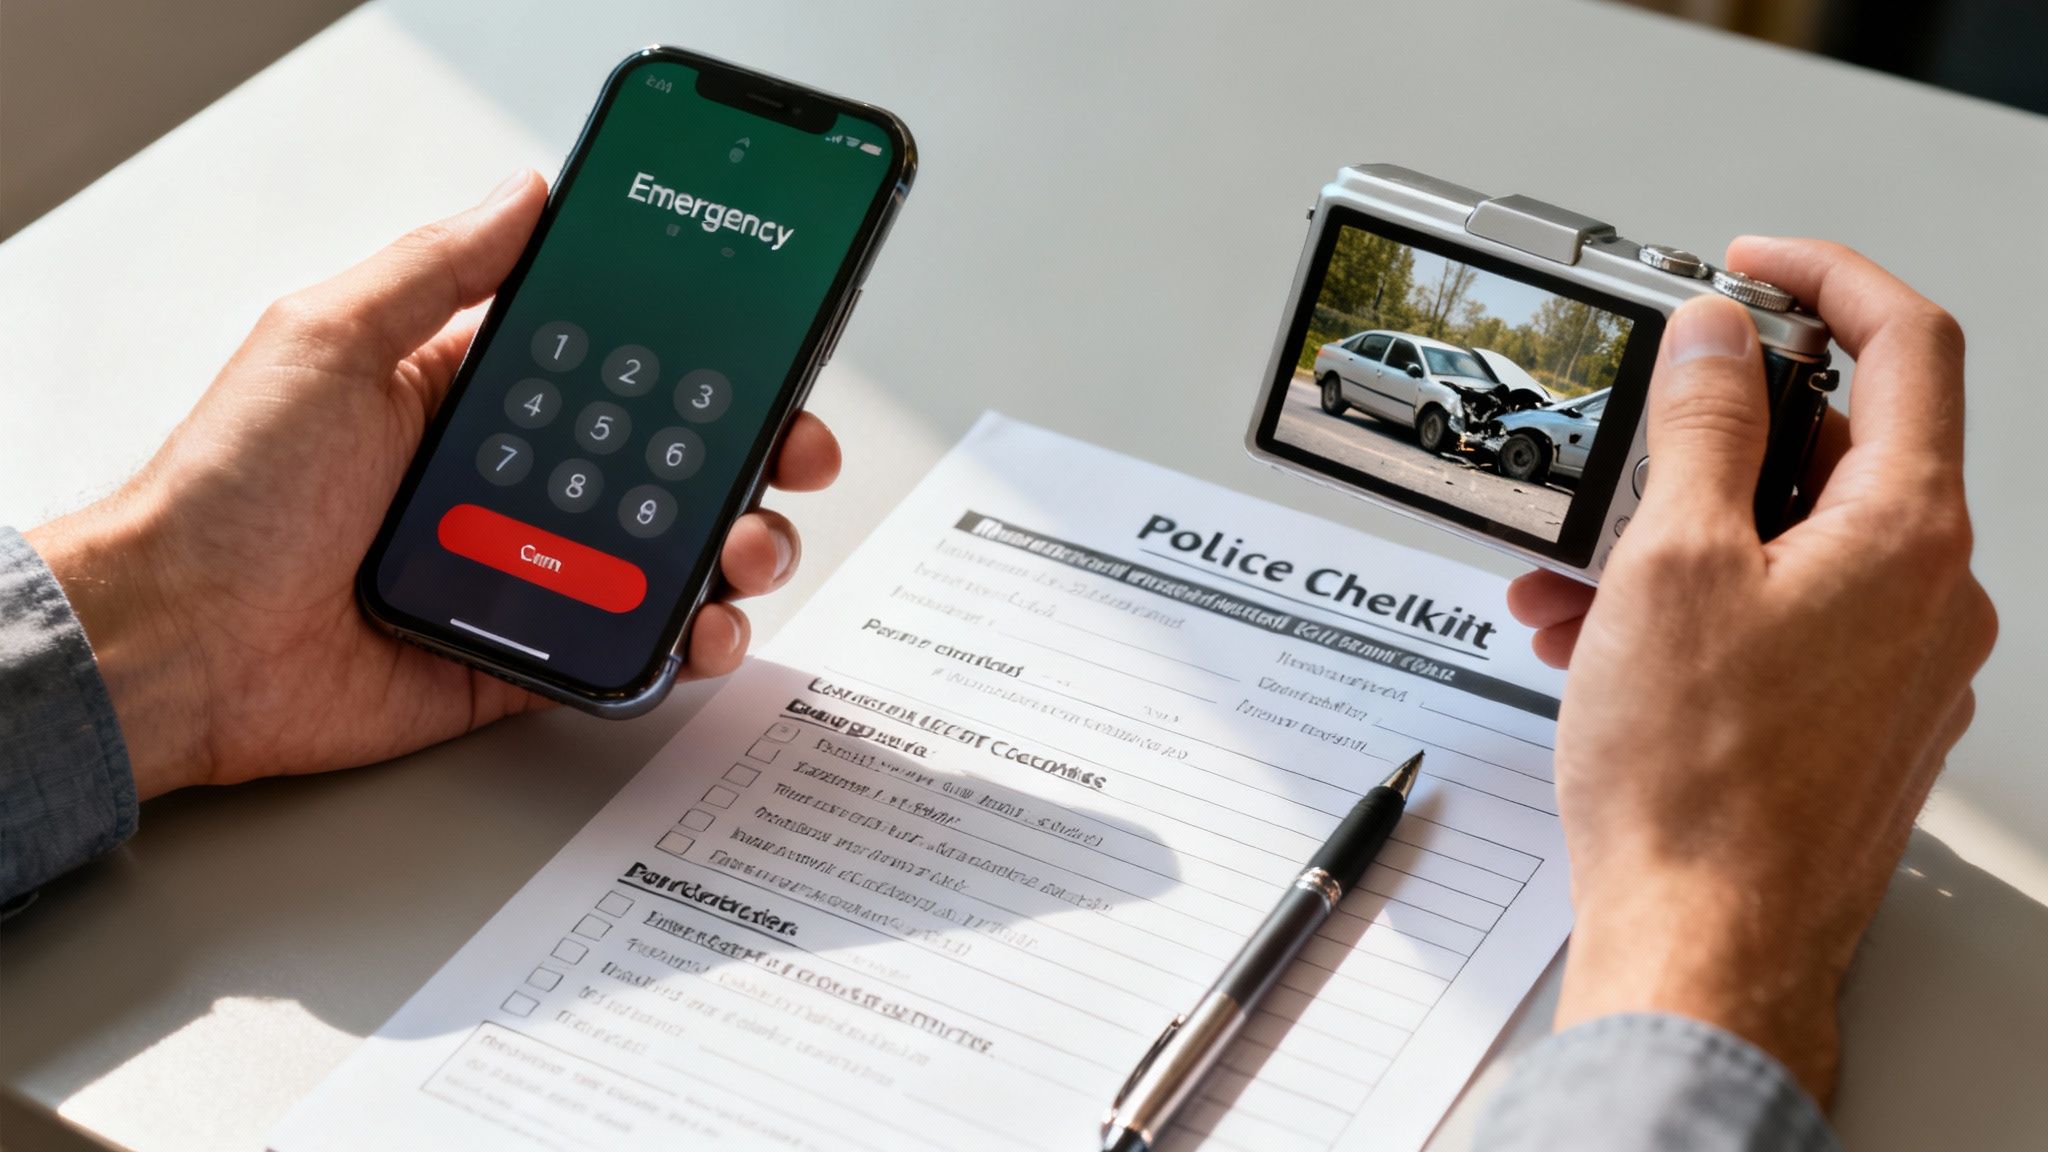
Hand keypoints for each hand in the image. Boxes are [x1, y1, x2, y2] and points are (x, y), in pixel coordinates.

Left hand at [27, 171, 840, 801]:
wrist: (181, 641)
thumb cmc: (228, 490)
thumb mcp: (329, 339)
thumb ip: (438, 267)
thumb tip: (525, 193)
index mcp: (477, 400)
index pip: (620, 374)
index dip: (702, 368)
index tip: (767, 359)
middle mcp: (514, 486)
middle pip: (670, 466)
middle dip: (752, 458)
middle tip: (790, 455)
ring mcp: (527, 575)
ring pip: (669, 558)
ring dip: (737, 548)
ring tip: (745, 547)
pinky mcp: (525, 656)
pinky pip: (629, 650)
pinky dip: (686, 643)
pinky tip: (705, 626)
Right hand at [1505, 239, 1995, 1101]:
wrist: (1705, 946)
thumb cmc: (1696, 786)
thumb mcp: (1672, 565)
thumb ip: (1704, 427)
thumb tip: (1718, 338)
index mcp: (1908, 533)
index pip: (1908, 343)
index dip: (1825, 278)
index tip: (1751, 268)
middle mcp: (1930, 595)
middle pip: (1837, 449)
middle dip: (1710, 440)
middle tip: (1627, 446)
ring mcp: (1899, 665)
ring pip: (1789, 547)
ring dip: (1678, 540)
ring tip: (1576, 580)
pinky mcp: (1853, 721)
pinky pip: (1779, 623)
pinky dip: (1694, 611)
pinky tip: (1600, 642)